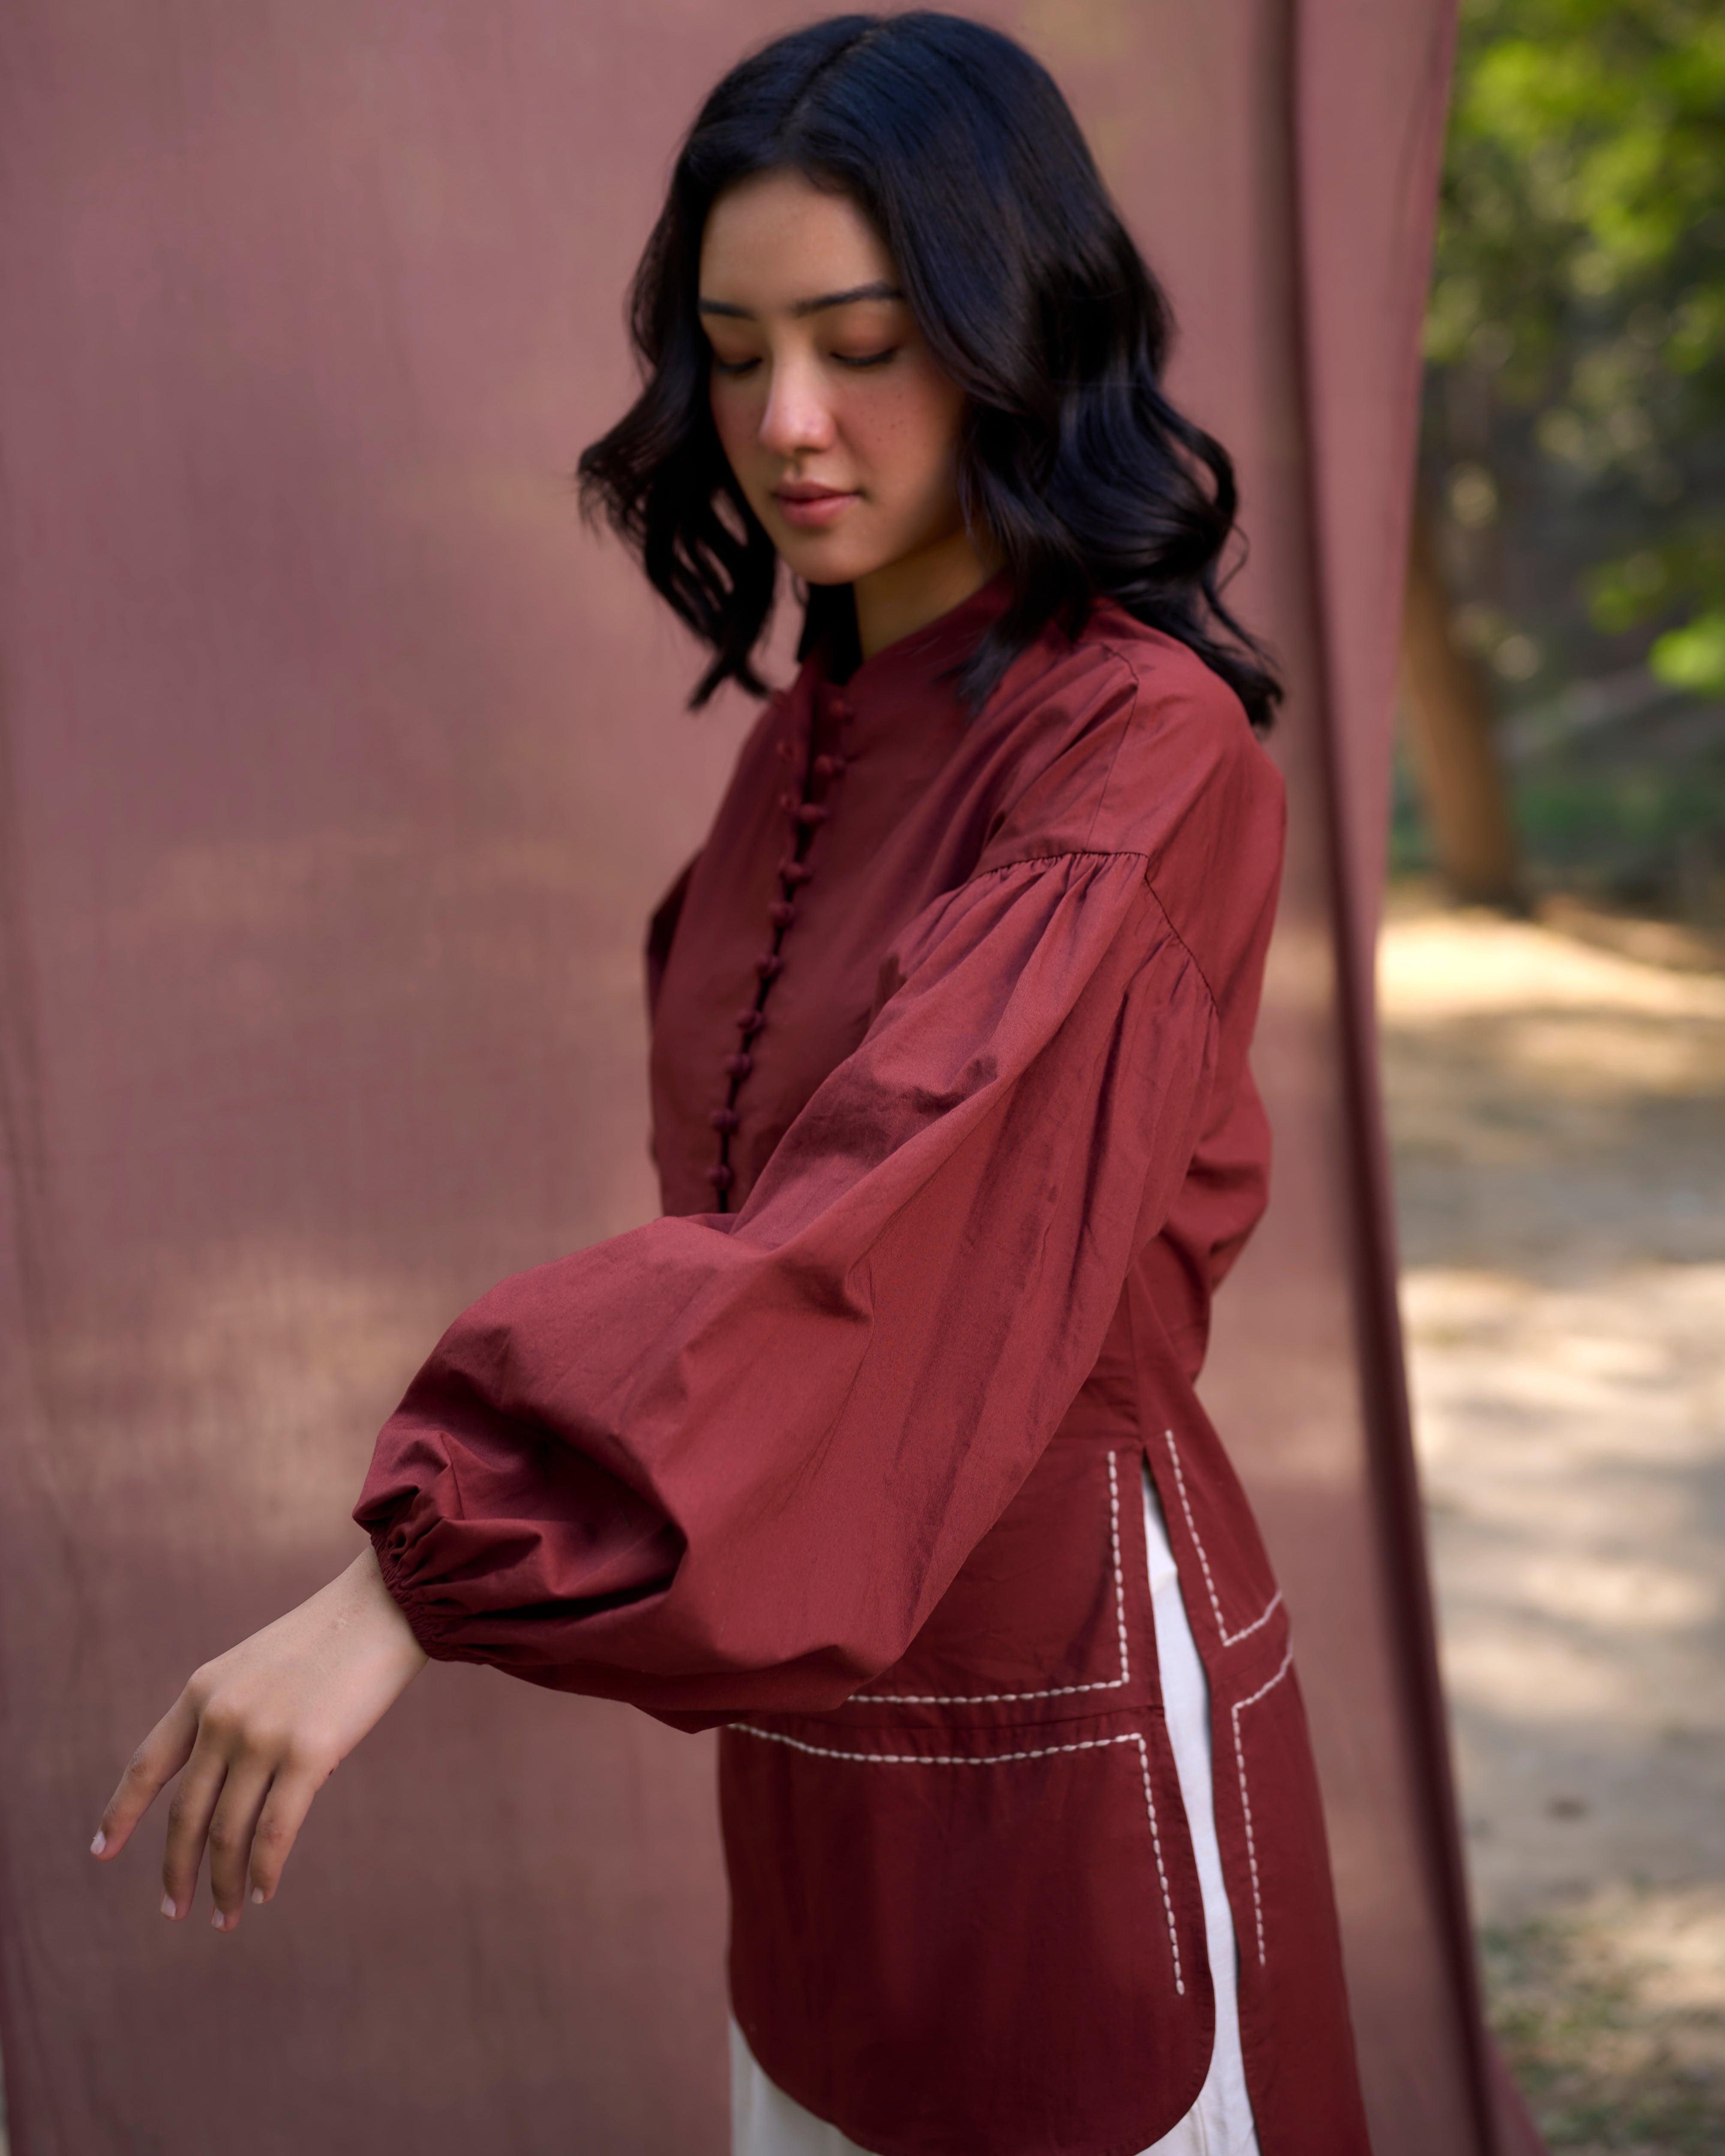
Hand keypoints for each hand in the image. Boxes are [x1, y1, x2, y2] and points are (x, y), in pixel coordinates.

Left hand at [91, 1544, 427, 1931]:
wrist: (383, 1605)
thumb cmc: (329, 1639)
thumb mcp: (256, 1669)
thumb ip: (231, 1719)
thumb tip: (233, 1792)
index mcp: (202, 1691)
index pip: (148, 1764)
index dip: (121, 1812)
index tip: (101, 1852)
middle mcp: (221, 1717)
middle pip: (186, 1814)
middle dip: (176, 1871)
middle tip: (172, 1910)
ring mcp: (262, 1736)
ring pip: (228, 1833)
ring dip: (224, 1883)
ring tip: (225, 1915)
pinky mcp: (308, 1753)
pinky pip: (275, 1831)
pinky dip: (265, 1870)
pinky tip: (263, 1892)